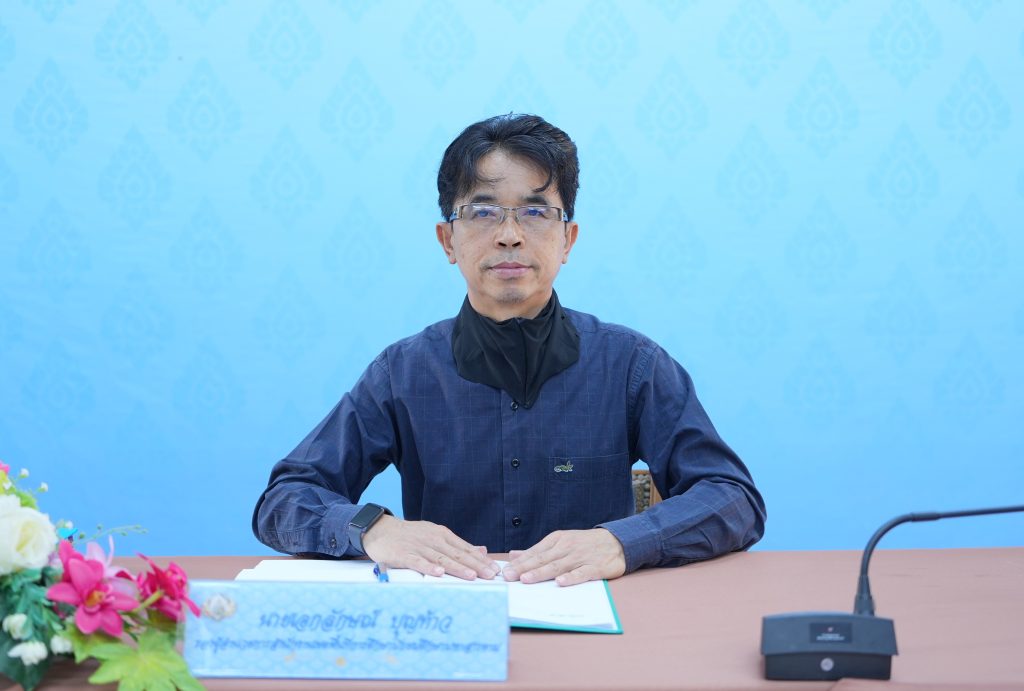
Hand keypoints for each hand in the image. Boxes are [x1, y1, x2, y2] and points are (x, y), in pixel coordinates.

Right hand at [362, 515, 501, 580]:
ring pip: (441, 558)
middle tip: (490, 575)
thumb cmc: (411, 536)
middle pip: (457, 554)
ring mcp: (419, 546)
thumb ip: (457, 545)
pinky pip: (418, 561)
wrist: (381, 530)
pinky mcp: (404, 554)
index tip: (494, 569)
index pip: (465, 548)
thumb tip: (481, 550)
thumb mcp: (436, 536)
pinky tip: (438, 573)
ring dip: (457, 567)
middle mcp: (433, 539)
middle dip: (475, 565)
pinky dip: (428, 567)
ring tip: (471, 576)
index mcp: (442, 535)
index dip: (481, 559)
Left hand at [502, 528, 625, 585]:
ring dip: (541, 572)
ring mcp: (581, 557)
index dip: (519, 562)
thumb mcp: (561, 541)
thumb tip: (514, 555)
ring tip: (526, 579)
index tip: (505, 571)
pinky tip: (560, 583)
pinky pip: (582, 573)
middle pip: (543, 559)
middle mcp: (567, 547)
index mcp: (557, 540)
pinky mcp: (595, 567)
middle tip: (509, 577)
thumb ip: (537, 550)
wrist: (617, 541)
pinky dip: (571, 578)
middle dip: (524, 568)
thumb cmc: (584, 543)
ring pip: (558, 566)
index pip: (534, 552)